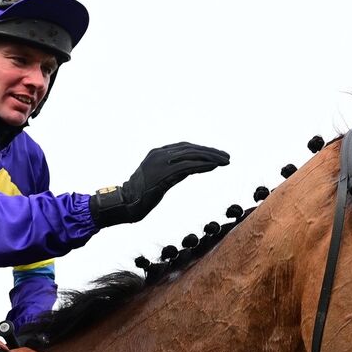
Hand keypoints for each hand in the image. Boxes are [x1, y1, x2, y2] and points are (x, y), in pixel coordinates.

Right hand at [90, 142, 229, 227]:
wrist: (125, 204)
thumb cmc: (139, 196)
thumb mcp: (156, 178)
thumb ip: (170, 172)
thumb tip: (186, 170)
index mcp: (157, 153)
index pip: (185, 147)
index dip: (202, 150)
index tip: (215, 155)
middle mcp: (160, 154)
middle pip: (191, 149)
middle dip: (210, 152)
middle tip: (226, 157)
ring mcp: (162, 163)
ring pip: (192, 155)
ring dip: (211, 158)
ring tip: (225, 161)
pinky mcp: (165, 174)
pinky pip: (189, 167)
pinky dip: (203, 166)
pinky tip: (215, 167)